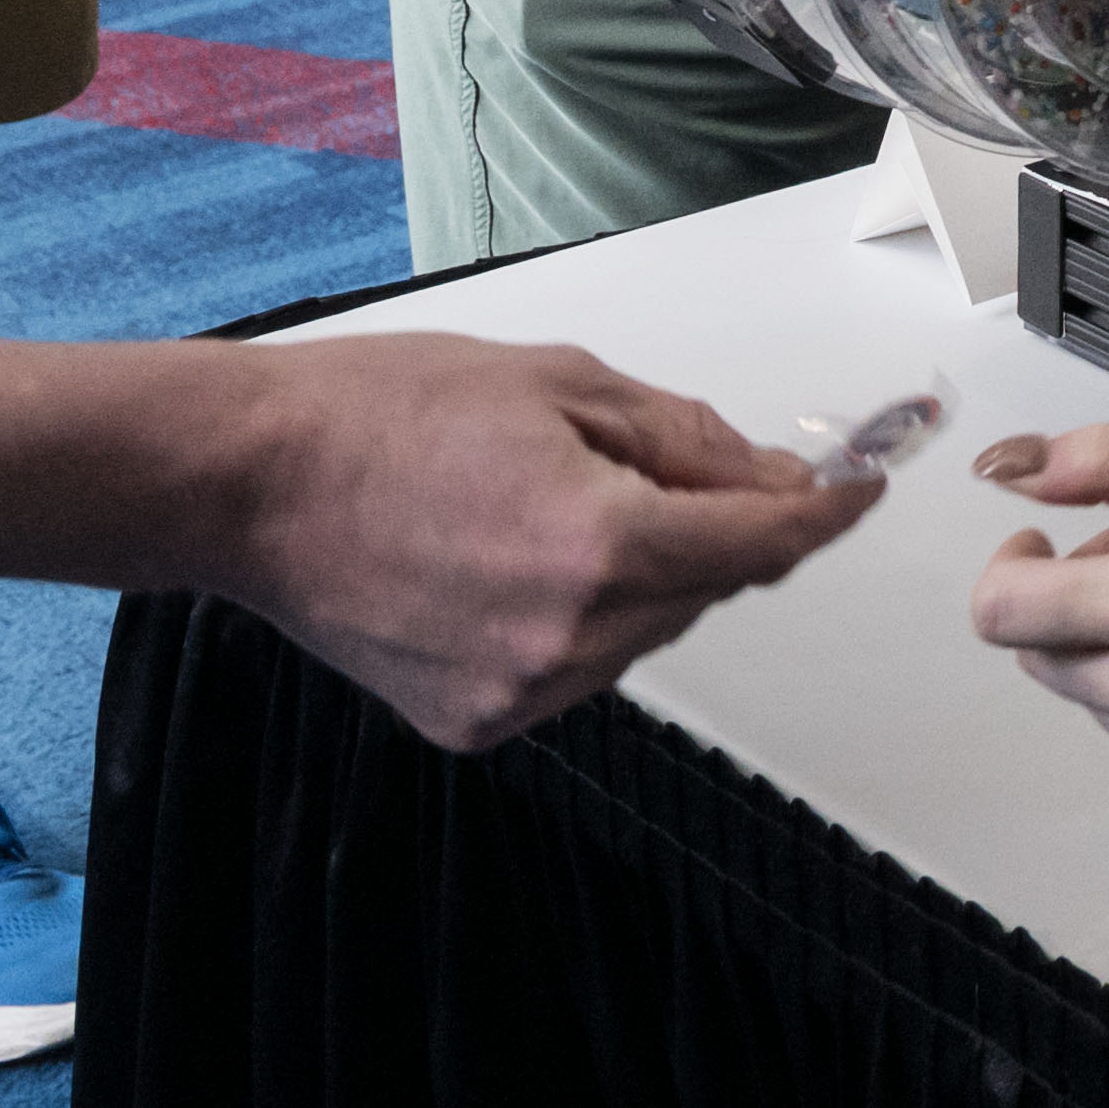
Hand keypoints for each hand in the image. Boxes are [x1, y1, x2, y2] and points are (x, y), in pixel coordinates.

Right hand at [225, 334, 874, 750]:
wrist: (251, 483)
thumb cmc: (384, 411)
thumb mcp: (560, 383)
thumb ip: (682, 437)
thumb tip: (772, 477)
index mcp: (599, 541)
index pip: (761, 543)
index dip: (822, 514)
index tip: (857, 490)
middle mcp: (568, 636)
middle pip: (706, 589)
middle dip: (709, 527)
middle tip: (658, 465)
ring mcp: (520, 693)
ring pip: (646, 633)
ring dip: (642, 576)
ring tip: (548, 506)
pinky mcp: (476, 724)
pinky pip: (576, 669)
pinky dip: (578, 619)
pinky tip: (508, 563)